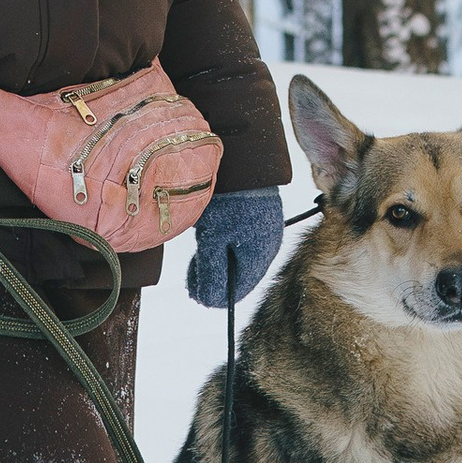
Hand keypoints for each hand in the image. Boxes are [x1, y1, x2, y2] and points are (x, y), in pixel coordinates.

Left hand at [184, 187, 284, 307]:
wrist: (241, 162)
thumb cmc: (227, 202)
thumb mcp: (213, 240)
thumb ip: (211, 272)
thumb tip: (209, 301)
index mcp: (259, 257)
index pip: (237, 292)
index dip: (214, 294)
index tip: (195, 289)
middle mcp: (268, 248)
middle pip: (239, 277)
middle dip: (215, 277)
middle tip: (193, 271)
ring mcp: (266, 233)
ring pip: (240, 260)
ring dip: (219, 261)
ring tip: (201, 253)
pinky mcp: (261, 220)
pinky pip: (243, 244)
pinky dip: (226, 246)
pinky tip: (213, 237)